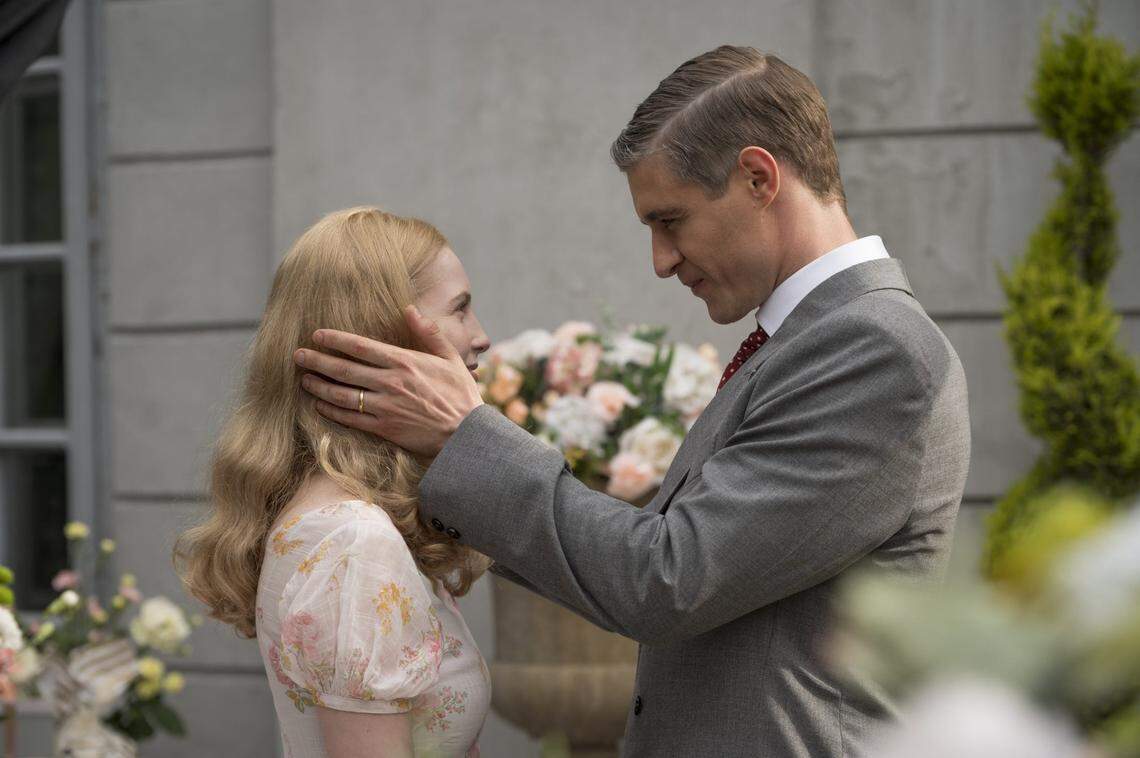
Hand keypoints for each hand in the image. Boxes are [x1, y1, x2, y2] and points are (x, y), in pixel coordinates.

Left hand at [294, 305, 483, 458]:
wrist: (467, 435)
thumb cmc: (462, 395)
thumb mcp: (452, 359)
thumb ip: (429, 333)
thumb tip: (411, 308)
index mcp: (405, 362)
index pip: (361, 346)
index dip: (336, 339)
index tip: (317, 335)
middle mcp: (391, 383)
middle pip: (344, 369)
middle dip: (317, 361)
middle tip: (297, 355)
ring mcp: (385, 407)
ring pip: (343, 395)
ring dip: (319, 386)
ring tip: (304, 379)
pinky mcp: (384, 429)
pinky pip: (351, 419)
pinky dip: (332, 412)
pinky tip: (319, 406)